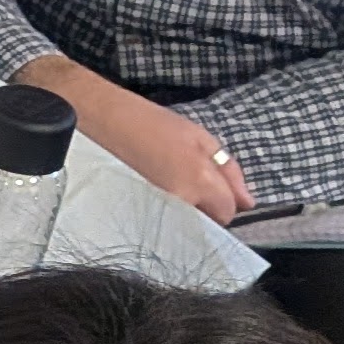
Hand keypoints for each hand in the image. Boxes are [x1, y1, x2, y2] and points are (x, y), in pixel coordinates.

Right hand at [17, 53, 250, 222]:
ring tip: (164, 187)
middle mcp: (177, 201)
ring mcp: (152, 210)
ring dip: (182, 213)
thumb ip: (229, 171)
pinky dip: (160, 214)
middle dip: (203, 209)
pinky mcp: (132, 213)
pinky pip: (158, 224)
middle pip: (205, 225)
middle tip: (186, 185)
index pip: (227, 212)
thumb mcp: (199, 136)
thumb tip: (248, 201)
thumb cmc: (145, 120)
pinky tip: (148, 193)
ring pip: (182, 226)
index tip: (209, 188)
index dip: (223, 200)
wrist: (94, 117)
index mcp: (199, 179)